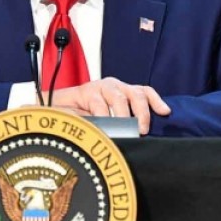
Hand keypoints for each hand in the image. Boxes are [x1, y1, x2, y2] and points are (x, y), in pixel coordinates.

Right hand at [45, 77, 170, 135]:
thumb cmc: (84, 116)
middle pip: (136, 94)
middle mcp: (114, 86)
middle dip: (142, 113)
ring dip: (123, 117)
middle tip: (141, 130)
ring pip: (119, 98)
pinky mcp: (86, 90)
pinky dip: (104, 117)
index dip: (156, 101)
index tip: (165, 112)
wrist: (56, 109)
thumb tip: (139, 134)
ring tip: (124, 132)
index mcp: (123, 91)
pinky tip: (104, 127)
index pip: (144, 91)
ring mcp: (100, 87)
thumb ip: (123, 123)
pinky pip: (99, 105)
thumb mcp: (108, 119)